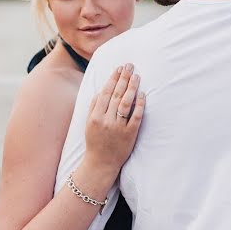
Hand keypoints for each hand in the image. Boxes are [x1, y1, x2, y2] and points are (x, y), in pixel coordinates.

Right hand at [83, 63, 144, 178]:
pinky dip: (139, 105)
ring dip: (131, 88)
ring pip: (125, 103)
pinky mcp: (129, 135)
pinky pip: (136, 117)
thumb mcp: (88, 124)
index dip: (112, 79)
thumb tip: (100, 91)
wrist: (100, 163)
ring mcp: (118, 128)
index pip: (105, 92)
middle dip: (123, 78)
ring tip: (136, 76)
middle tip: (130, 66)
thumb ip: (93, 107)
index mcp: (95, 116)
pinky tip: (142, 94)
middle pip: (115, 95)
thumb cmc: (95, 142)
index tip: (118, 68)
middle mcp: (106, 120)